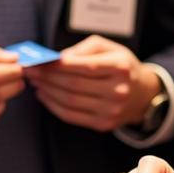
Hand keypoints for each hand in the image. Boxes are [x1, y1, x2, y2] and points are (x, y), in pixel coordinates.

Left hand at [25, 34, 160, 132]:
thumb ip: (83, 48)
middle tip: (30, 71)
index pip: (83, 66)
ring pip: (70, 102)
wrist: (143, 94)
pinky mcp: (104, 124)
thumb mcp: (109, 48)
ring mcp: (111, 110)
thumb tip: (57, 59)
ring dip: (47, 92)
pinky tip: (44, 96)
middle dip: (47, 77)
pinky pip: (72, 116)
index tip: (38, 61)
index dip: (57, 65)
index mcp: (120, 67)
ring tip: (35, 82)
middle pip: (74, 85)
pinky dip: (53, 106)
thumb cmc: (121, 66)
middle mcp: (118, 90)